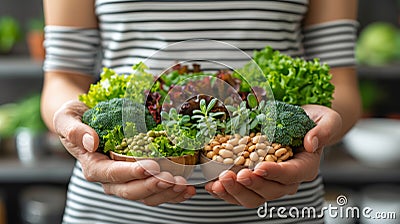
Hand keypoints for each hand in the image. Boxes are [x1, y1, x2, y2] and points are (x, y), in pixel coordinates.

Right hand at [53, 100, 195, 205]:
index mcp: (93, 166)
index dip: (131, 173)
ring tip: (183, 186)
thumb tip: (91, 142)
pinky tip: (186, 190)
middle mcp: (109, 179)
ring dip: (165, 193)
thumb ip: (74, 129)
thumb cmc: (75, 118)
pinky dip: (170, 193)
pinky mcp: (136, 179)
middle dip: (153, 186)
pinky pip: (153, 192)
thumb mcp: (67, 117)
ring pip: (145, 196)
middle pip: (131, 190)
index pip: (112, 174)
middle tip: (172, 179)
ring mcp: (124, 181)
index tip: (150, 166)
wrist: (83, 122)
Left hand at [205, 104, 341, 207]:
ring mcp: (269, 183)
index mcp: (305, 167)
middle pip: (269, 191)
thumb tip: (311, 143)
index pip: (290, 175)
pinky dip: (226, 191)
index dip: (274, 173)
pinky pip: (241, 192)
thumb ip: (324, 130)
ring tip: (218, 183)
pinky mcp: (255, 180)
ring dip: (234, 192)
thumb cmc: (311, 120)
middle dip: (249, 185)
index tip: (259, 167)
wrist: (297, 124)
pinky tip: (212, 185)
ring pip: (253, 196)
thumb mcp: (326, 118)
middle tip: (233, 175)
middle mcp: (287, 180)